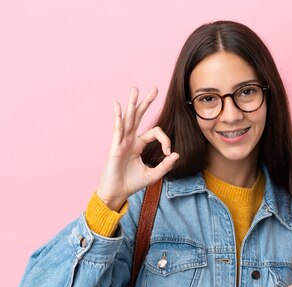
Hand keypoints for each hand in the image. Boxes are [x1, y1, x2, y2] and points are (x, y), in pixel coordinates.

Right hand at [96, 87, 179, 210]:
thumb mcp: (153, 175)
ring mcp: (121, 142)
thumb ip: (165, 165)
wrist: (117, 193)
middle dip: (146, 103)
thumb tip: (176, 154)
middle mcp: (130, 140)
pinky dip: (118, 118)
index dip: (165, 139)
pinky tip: (118, 106)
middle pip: (139, 117)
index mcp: (138, 145)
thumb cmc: (132, 184)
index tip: (168, 152)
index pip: (155, 132)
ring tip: (135, 89)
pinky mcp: (115, 148)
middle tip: (155, 89)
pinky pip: (117, 130)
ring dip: (132, 104)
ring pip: (128, 119)